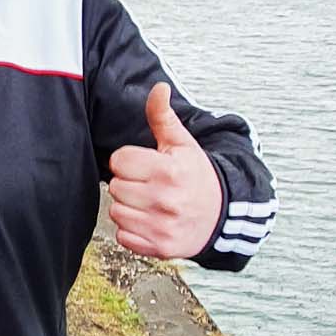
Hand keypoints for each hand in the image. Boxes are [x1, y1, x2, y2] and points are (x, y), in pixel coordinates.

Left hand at [107, 83, 222, 258]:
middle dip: (128, 183)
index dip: (129, 161)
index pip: (119, 160)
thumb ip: (163, 117)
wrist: (221, 216)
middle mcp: (165, 200)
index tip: (145, 165)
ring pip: (116, 211)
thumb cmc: (196, 176)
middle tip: (149, 185)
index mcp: (168, 171)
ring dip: (128, 207)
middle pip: (115, 187)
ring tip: (150, 203)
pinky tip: (150, 221)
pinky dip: (132, 230)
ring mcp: (161, 226)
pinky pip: (123, 236)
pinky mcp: (158, 247)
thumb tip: (158, 88)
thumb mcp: (183, 144)